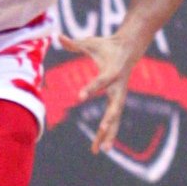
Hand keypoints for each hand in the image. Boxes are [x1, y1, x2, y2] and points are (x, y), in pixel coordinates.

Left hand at [58, 33, 139, 155]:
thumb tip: (56, 35)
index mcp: (112, 71)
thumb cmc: (107, 45)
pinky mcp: (118, 101)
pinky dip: (108, 133)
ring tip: (101, 150)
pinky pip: (114, 120)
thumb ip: (74, 42)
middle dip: (108, 119)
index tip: (79, 97)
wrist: (130, 48)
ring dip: (108, 134)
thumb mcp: (90, 42)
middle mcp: (119, 86)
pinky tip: (102, 147)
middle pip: (115, 106)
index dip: (91, 88)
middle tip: (100, 131)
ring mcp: (120, 95)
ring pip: (115, 118)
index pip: (101, 82)